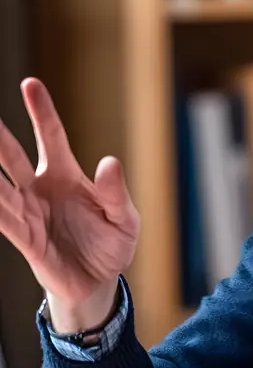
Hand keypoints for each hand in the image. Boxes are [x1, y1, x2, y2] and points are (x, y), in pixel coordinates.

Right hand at [0, 78, 139, 313]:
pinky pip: (4, 220)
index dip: (41, 111)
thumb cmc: (111, 245)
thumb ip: (115, 192)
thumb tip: (109, 162)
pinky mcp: (25, 239)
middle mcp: (41, 189)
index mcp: (65, 175)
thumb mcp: (124, 218)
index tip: (30, 83)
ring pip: (0, 186)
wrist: (100, 283)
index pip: (50, 136)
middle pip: (13, 156)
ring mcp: (29, 212)